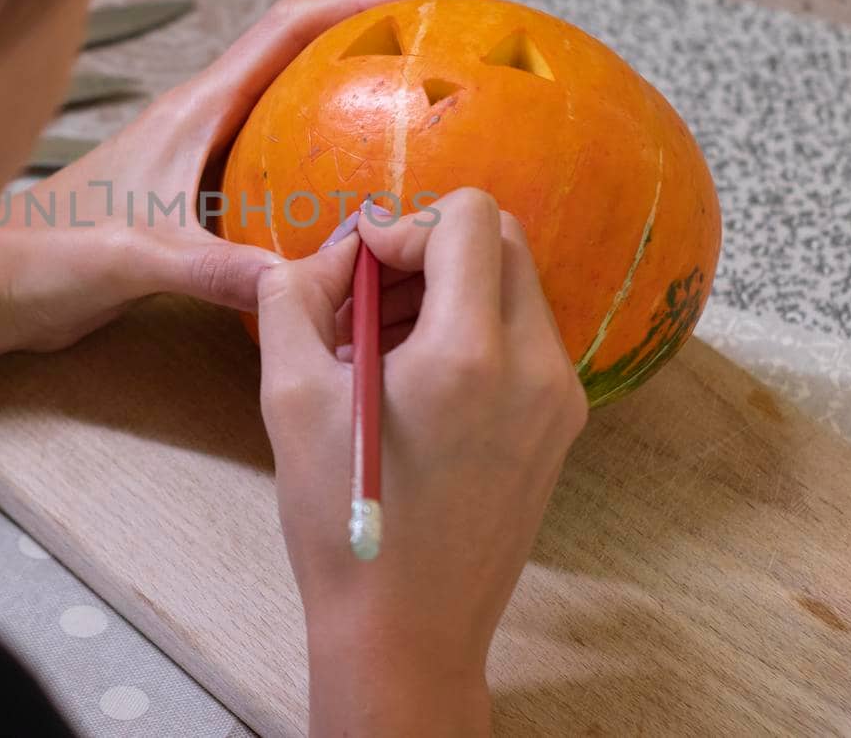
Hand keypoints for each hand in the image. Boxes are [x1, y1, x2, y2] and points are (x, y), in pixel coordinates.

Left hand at [0, 0, 456, 354]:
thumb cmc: (44, 255)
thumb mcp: (134, 257)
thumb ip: (212, 268)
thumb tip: (303, 280)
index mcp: (193, 109)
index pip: (290, 30)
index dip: (362, 0)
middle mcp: (200, 120)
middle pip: (300, 53)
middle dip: (371, 33)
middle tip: (442, 40)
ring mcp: (196, 157)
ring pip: (289, 108)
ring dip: (347, 95)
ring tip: (414, 106)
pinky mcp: (192, 199)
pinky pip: (273, 164)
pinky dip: (318, 162)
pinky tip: (351, 195)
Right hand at [257, 190, 587, 736]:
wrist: (406, 632)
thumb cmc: (342, 522)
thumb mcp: (289, 397)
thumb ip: (295, 297)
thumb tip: (325, 255)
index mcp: (470, 356)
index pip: (469, 218)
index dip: (404, 223)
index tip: (358, 267)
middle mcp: (535, 368)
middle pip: (501, 242)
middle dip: (429, 248)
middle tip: (368, 297)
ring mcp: (560, 400)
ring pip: (515, 289)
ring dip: (450, 288)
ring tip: (381, 346)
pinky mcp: (561, 427)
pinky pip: (523, 340)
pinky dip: (472, 331)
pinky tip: (416, 384)